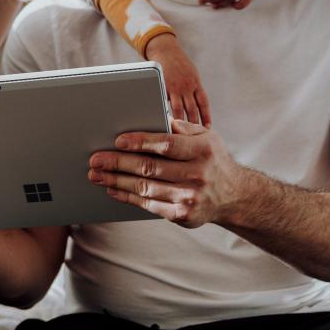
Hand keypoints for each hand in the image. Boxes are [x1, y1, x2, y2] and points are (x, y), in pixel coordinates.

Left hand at [87, 119, 242, 227]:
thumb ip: (181, 127)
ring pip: (145, 187)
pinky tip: (113, 189)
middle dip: (118, 163)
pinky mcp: (182, 214)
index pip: (167, 144)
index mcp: (202, 150)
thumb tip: (153, 114)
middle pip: (150, 168)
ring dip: (116, 181)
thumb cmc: (212, 159)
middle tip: (96, 159)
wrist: (234, 195)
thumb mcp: (206, 137)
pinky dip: (127, 196)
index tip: (118, 140)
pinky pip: (148, 204)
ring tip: (97, 174)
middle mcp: (197, 174)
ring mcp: (190, 197)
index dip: (140, 142)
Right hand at [144, 34, 210, 127]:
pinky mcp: (163, 86)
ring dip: (180, 121)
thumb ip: (193, 87)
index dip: (206, 116)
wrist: (165, 49)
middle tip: (194, 136)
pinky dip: (165, 112)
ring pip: (178, 109)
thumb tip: (196, 103)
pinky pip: (165, 103)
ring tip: (180, 133)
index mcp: (196, 83)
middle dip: (194, 123)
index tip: (208, 128)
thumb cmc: (178, 62)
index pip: (203, 103)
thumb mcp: (191, 73)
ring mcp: (175, 87)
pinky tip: (164, 121)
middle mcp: (187, 86)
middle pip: (192, 109)